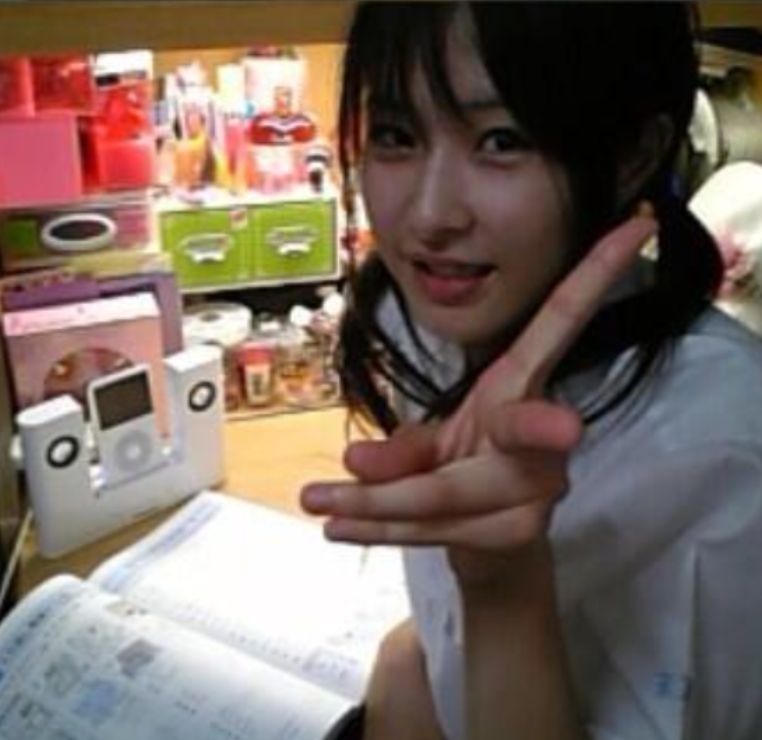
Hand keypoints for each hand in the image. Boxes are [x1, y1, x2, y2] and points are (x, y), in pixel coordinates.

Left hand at [301, 212, 656, 587]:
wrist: (496, 545)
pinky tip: (335, 531)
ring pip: (445, 493)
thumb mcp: (432, 444)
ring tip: (313, 502)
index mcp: (520, 383)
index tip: (635, 225)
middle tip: (422, 464)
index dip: (596, 276)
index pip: (562, 322)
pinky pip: (439, 529)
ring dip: (373, 505)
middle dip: (448, 454)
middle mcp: (542, 434)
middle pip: (501, 430)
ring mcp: (540, 488)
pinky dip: (380, 530)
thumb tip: (357, 460)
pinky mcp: (520, 533)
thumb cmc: (468, 469)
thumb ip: (402, 449)